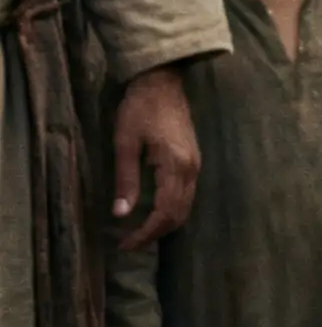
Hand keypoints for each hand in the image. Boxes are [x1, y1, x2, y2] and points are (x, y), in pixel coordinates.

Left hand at [112, 67, 199, 249]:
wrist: (162, 82)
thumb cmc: (139, 110)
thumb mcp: (125, 144)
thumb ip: (125, 180)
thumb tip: (121, 214)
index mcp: (175, 166)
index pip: (165, 212)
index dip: (145, 233)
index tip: (124, 244)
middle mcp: (191, 169)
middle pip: (179, 214)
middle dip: (155, 233)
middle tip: (129, 243)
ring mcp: (196, 164)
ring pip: (186, 206)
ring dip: (164, 223)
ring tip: (139, 231)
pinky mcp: (194, 160)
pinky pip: (187, 194)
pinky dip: (172, 210)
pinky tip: (154, 211)